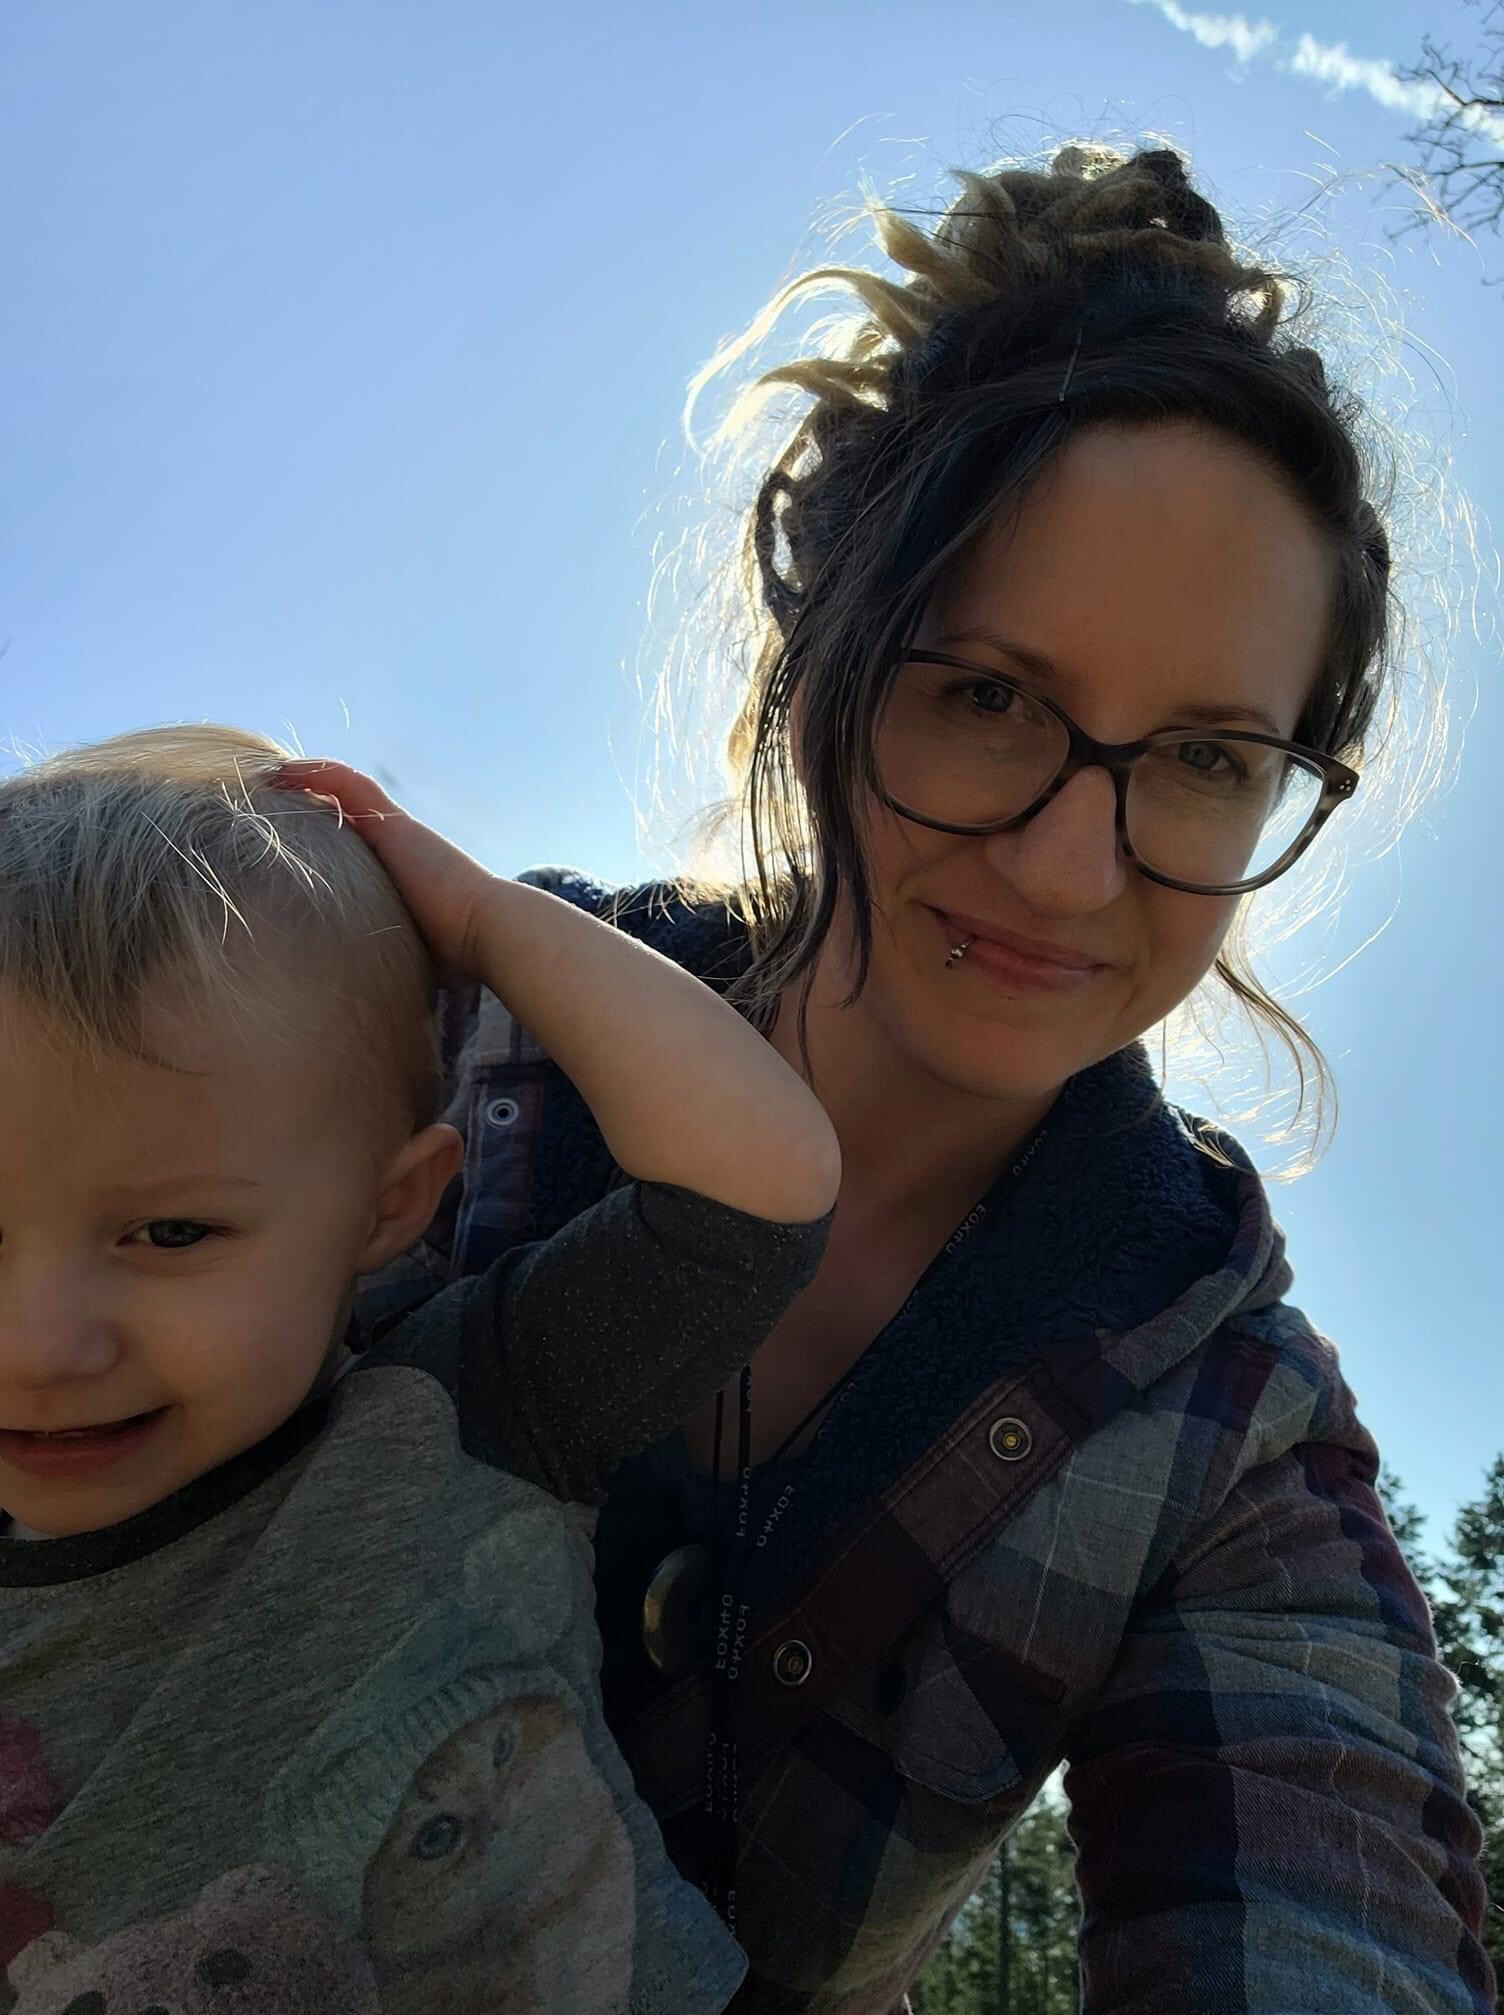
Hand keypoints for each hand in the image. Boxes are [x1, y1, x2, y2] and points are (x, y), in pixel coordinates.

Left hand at [271, 760, 497, 983]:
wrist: (486, 932)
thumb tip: (356, 1003)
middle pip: (346, 814)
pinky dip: (316, 775)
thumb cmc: (454, 955)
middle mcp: (398, 845)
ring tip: (267, 780)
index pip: (355, 848)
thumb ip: (380, 959)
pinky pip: (347, 785)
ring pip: (343, 792)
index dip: (324, 838)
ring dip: (306, 782)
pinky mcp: (393, 822)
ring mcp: (396, 830)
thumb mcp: (404, 954)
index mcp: (398, 874)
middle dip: (308, 805)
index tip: (289, 843)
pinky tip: (283, 772)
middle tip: (266, 804)